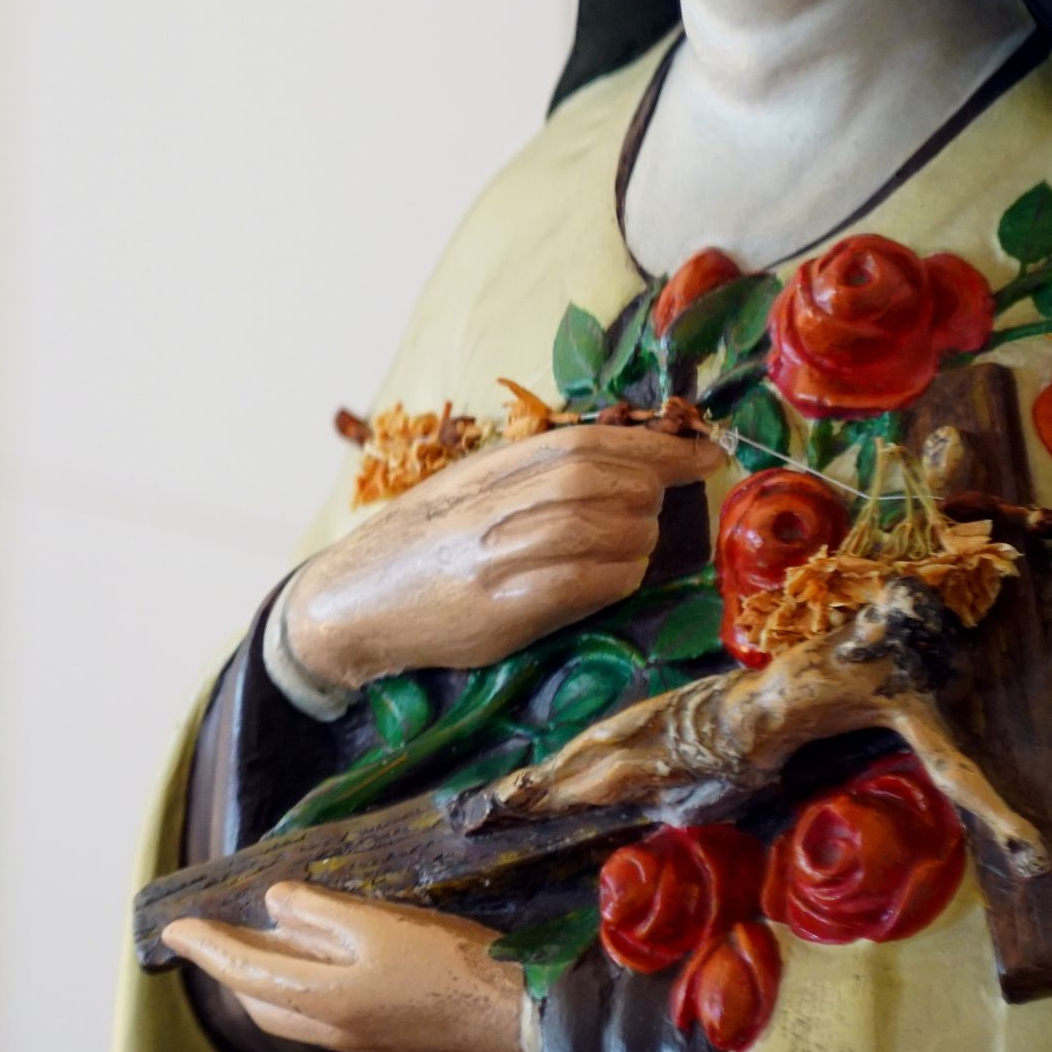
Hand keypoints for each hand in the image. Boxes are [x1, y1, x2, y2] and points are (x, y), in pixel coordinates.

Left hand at [161, 884, 532, 1051]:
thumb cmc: (450, 961)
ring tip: (254, 938)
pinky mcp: (378, 1038)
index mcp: (323, 1001)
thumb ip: (321, 914)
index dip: (206, 947)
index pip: (244, 972)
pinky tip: (309, 958)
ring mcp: (354, 1040)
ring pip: (284, 1011)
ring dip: (261, 977)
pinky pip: (313, 1014)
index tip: (173, 928)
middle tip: (211, 928)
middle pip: (257, 999)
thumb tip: (274, 906)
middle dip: (228, 965)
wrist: (514, 1014)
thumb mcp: (380, 923)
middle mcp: (329, 1031)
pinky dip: (294, 985)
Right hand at [279, 426, 730, 690]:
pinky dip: (618, 574)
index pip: (580, 442)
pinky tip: (622, 574)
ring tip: (641, 538)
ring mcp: (494, 558)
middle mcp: (488, 508)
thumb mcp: (462, 495)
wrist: (349, 603)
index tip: (701, 447)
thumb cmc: (414, 549)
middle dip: (654, 480)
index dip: (650, 442)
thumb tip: (613, 469)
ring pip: (595, 526)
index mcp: (483, 472)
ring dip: (637, 531)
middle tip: (678, 491)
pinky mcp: (499, 609)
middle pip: (593, 476)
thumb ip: (523, 480)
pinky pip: (580, 581)